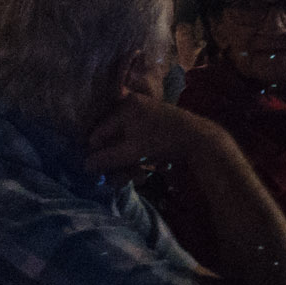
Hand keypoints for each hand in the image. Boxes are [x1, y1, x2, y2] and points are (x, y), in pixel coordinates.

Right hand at [86, 91, 223, 177]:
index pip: (99, 132)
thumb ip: (107, 158)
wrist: (200, 140)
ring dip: (129, 164)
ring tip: (138, 176)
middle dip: (116, 162)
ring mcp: (146, 117)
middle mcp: (134, 108)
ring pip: (127, 145)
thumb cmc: (163, 140)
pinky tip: (148, 170)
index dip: (96, 153)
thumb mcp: (132, 151)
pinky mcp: (156, 129)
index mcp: (126, 107)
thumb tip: (85, 165)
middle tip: (120, 178)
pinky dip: (141, 158)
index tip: (97, 170)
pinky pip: (140, 145)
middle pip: (113, 140)